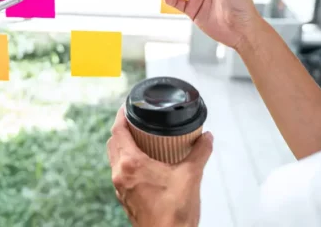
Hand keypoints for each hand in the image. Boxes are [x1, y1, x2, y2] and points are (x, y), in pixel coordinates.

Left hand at [107, 107, 213, 226]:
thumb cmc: (175, 213)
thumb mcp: (191, 176)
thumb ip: (200, 152)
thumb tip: (207, 137)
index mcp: (131, 164)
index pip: (118, 130)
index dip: (121, 115)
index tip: (127, 106)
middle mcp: (120, 174)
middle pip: (113, 142)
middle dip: (122, 129)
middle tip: (136, 120)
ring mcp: (120, 188)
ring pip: (114, 158)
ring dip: (123, 145)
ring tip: (139, 139)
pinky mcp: (125, 198)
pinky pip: (120, 173)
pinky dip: (126, 162)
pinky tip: (142, 164)